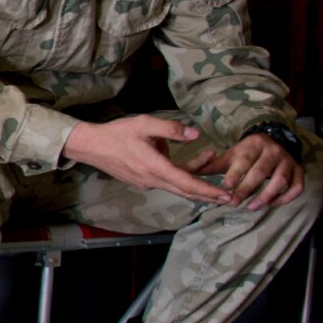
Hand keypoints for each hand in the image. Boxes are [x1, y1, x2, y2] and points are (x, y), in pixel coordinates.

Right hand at [63, 116, 231, 204]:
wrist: (90, 146)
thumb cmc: (116, 133)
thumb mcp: (145, 124)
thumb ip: (171, 128)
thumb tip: (195, 134)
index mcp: (154, 167)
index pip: (188, 183)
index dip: (209, 191)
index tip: (227, 196)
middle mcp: (152, 180)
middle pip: (186, 192)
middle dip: (210, 195)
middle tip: (231, 198)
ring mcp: (146, 183)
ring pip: (177, 186)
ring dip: (195, 178)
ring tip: (210, 157)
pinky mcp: (142, 181)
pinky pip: (167, 182)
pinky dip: (181, 176)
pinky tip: (183, 160)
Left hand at [183, 133, 304, 210]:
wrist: (275, 142)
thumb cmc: (248, 153)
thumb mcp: (231, 154)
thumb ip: (213, 165)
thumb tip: (188, 174)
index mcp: (254, 144)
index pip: (245, 160)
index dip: (236, 173)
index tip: (226, 186)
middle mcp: (273, 151)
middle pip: (261, 172)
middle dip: (246, 189)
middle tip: (233, 203)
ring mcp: (288, 161)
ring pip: (280, 181)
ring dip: (266, 196)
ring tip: (252, 207)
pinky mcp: (299, 171)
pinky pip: (297, 187)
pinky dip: (286, 197)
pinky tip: (272, 204)